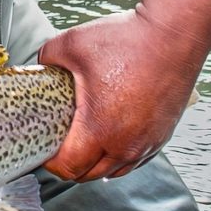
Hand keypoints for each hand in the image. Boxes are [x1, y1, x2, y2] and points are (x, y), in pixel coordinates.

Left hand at [37, 3, 206, 181]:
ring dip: (95, 163)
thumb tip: (39, 69)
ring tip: (82, 144)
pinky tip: (109, 139)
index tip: (44, 146)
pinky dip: (118, 156)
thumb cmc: (126, 40)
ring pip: (114, 170)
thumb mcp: (71, 44)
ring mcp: (147, 143)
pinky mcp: (162, 136)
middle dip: (70, 165)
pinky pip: (134, 160)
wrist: (172, 35)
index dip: (50, 161)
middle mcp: (126, 144)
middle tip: (59, 144)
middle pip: (89, 174)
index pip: (68, 167)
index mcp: (100, 129)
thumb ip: (46, 60)